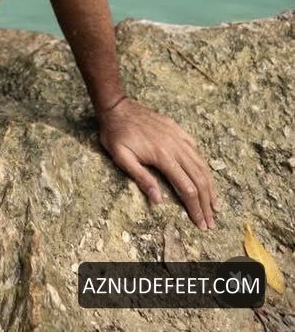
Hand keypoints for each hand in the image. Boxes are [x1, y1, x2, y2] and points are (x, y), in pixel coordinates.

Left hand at [98, 97, 219, 229]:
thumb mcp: (121, 157)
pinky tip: (205, 175)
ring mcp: (178, 136)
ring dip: (210, 186)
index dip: (195, 207)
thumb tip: (158, 200)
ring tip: (215, 204)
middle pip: (198, 178)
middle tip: (211, 222)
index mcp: (162, 156)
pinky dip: (203, 165)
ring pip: (201, 164)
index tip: (201, 224)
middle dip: (206, 202)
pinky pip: (195, 148)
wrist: (116, 106)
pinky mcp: (176, 129)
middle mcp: (175, 146)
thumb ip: (141, 177)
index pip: (187, 188)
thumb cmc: (116, 134)